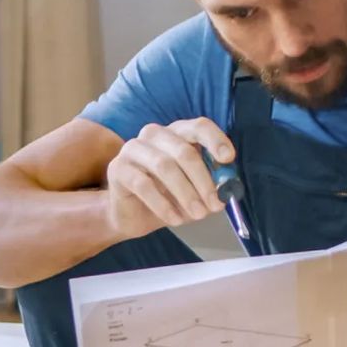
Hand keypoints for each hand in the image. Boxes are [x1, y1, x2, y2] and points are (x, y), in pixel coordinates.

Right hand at [105, 118, 233, 239]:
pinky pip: (143, 185)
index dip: (215, 140)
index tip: (228, 159)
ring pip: (164, 166)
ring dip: (185, 194)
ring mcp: (133, 148)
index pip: (199, 126)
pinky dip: (163, 205)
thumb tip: (227, 191)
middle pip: (183, 151)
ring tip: (198, 215)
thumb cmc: (168, 197)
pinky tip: (174, 219)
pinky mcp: (118, 168)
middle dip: (203, 180)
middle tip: (214, 205)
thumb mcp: (195, 190)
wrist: (133, 216)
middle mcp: (154, 134)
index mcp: (177, 133)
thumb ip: (211, 185)